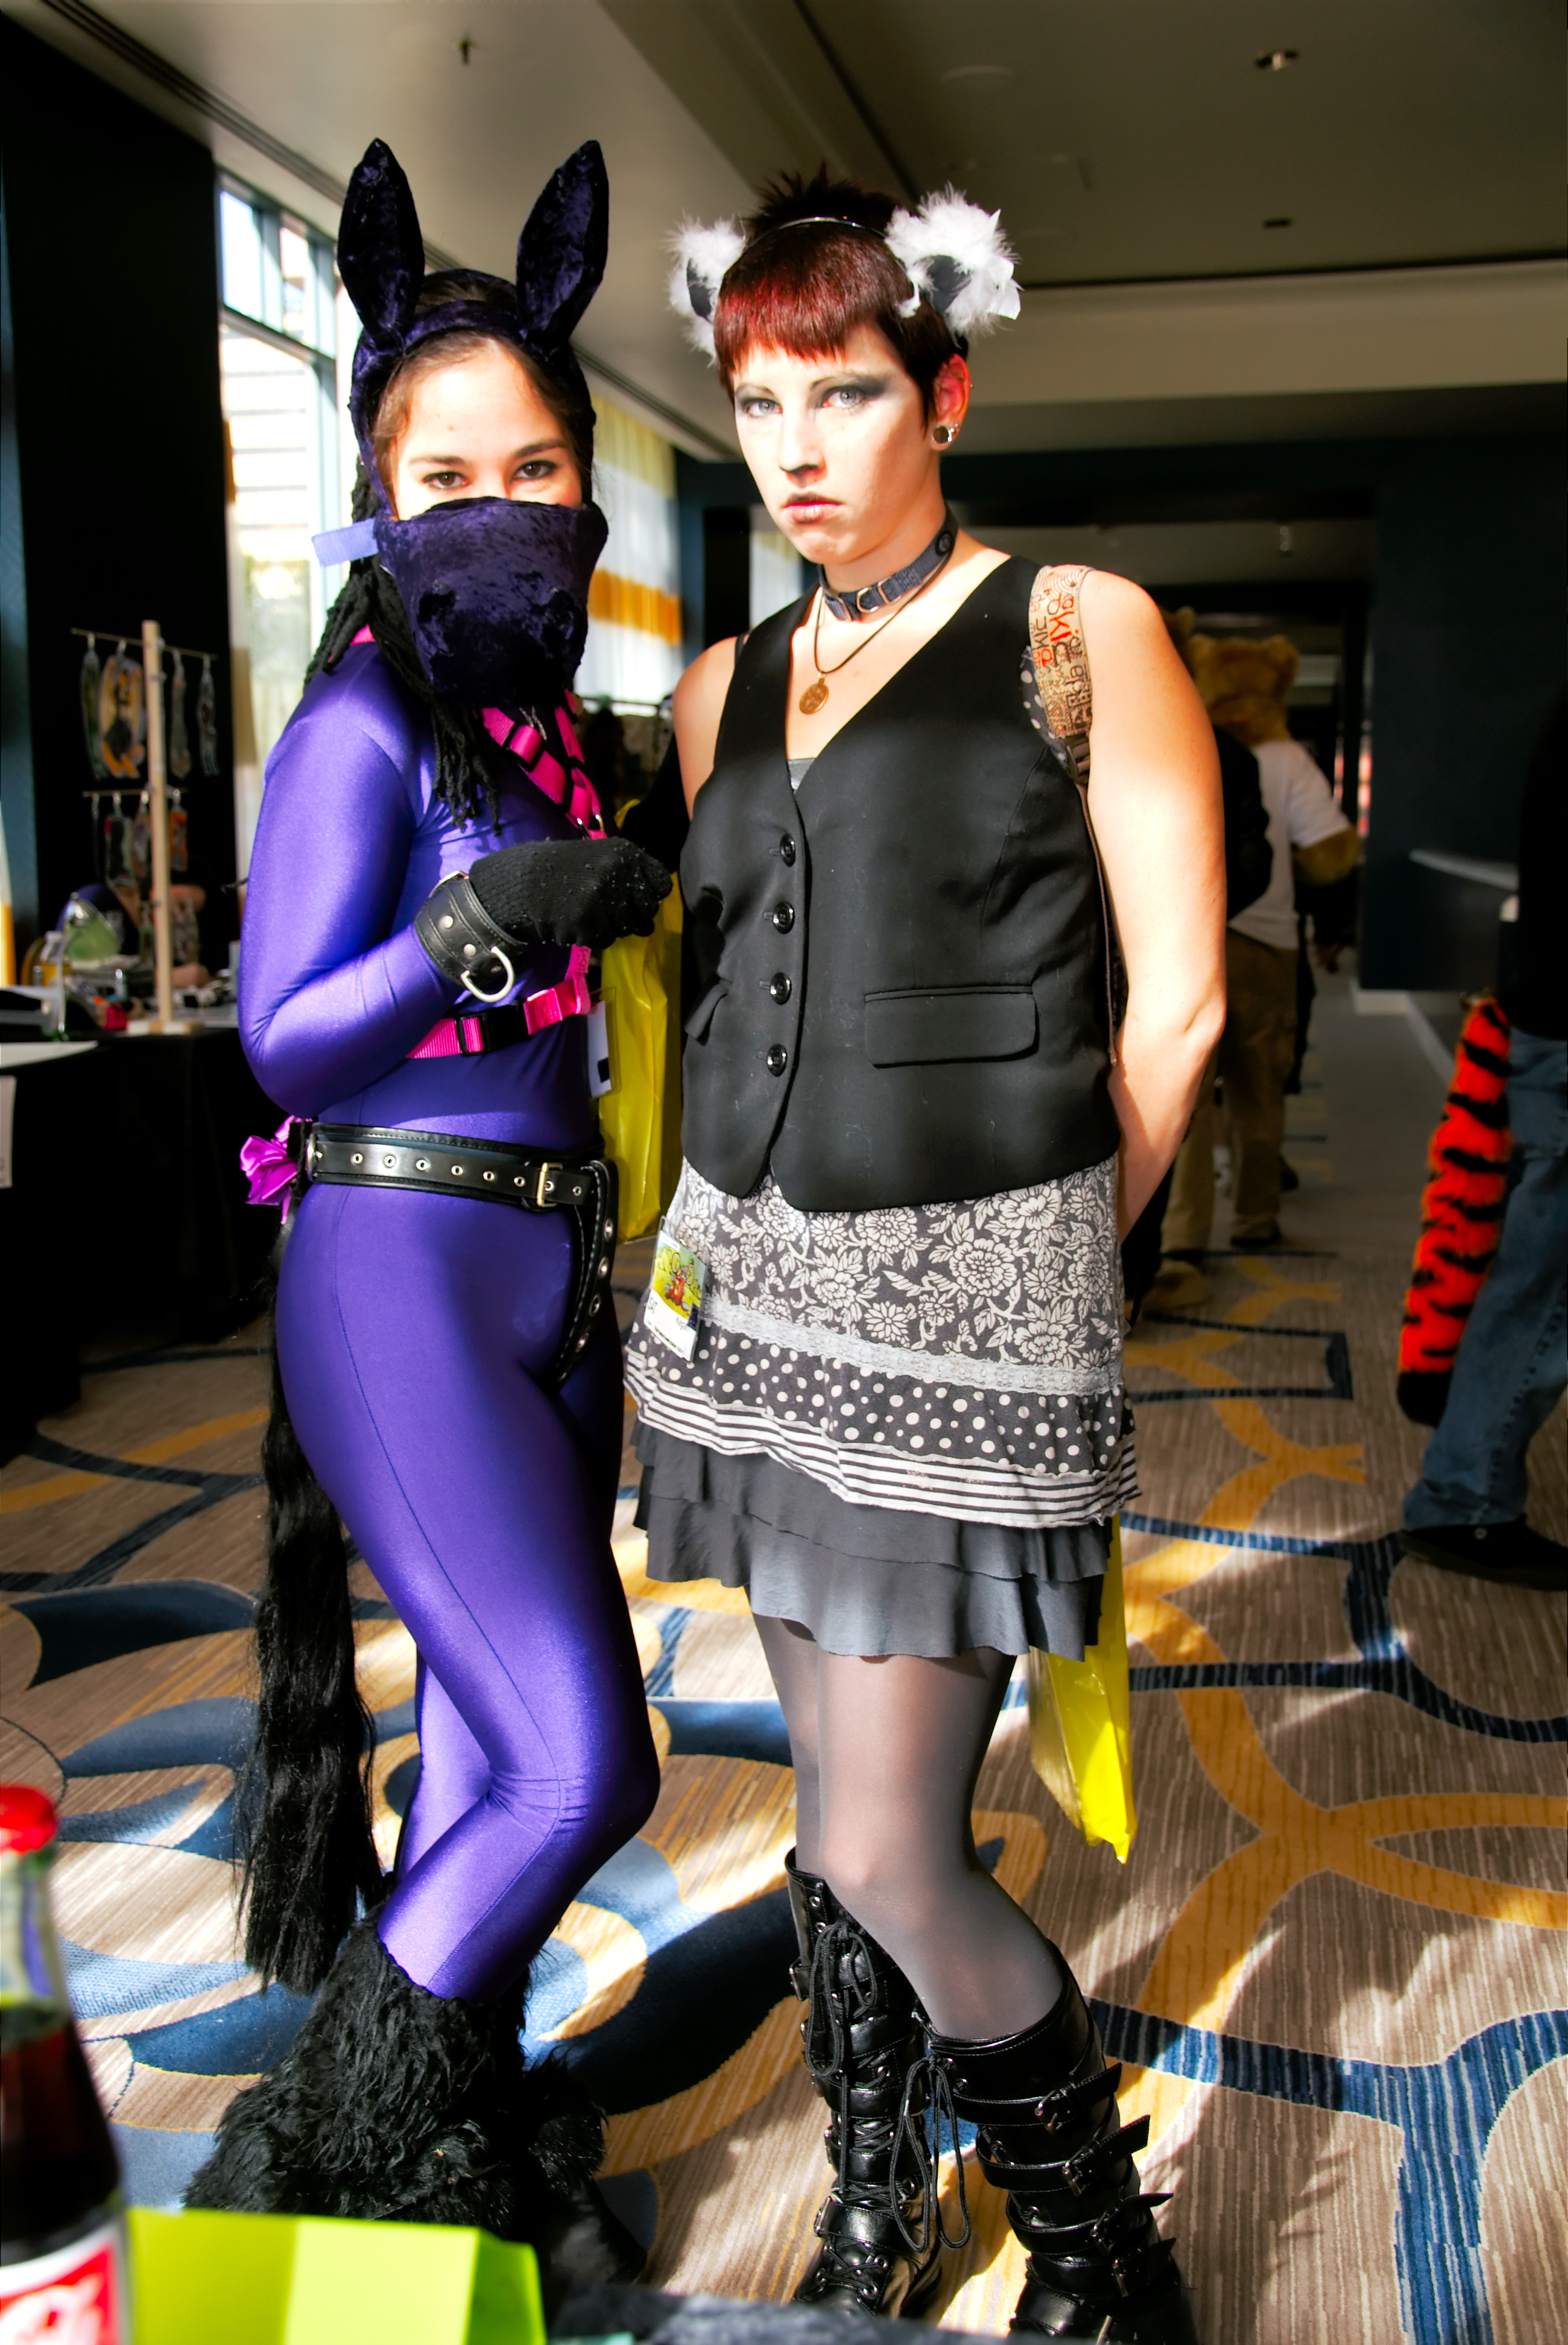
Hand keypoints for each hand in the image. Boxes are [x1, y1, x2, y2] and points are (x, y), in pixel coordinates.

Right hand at [469, 836, 671, 949]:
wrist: (527, 880)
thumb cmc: (569, 869)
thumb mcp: (604, 857)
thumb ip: (633, 876)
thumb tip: (653, 913)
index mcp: (626, 854)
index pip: (661, 884)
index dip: (651, 894)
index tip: (636, 897)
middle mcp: (618, 873)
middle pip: (648, 909)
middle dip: (634, 915)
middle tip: (613, 910)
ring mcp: (602, 898)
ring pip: (627, 927)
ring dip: (614, 926)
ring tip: (592, 913)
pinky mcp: (587, 921)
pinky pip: (606, 939)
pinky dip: (596, 935)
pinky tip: (580, 921)